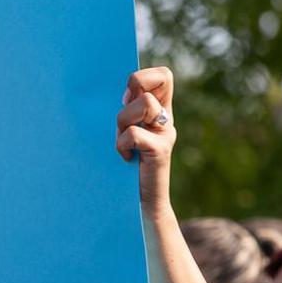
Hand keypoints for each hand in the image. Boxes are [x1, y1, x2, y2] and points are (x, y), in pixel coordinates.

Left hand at [115, 67, 176, 212]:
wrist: (140, 206)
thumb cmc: (121, 169)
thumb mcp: (121, 135)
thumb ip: (123, 114)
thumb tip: (116, 95)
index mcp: (158, 110)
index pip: (163, 76)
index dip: (144, 77)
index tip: (126, 97)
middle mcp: (165, 119)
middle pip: (159, 79)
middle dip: (134, 91)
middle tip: (125, 117)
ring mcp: (165, 134)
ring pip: (143, 104)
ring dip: (123, 121)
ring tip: (122, 142)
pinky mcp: (160, 151)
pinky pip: (134, 134)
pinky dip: (121, 145)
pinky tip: (124, 158)